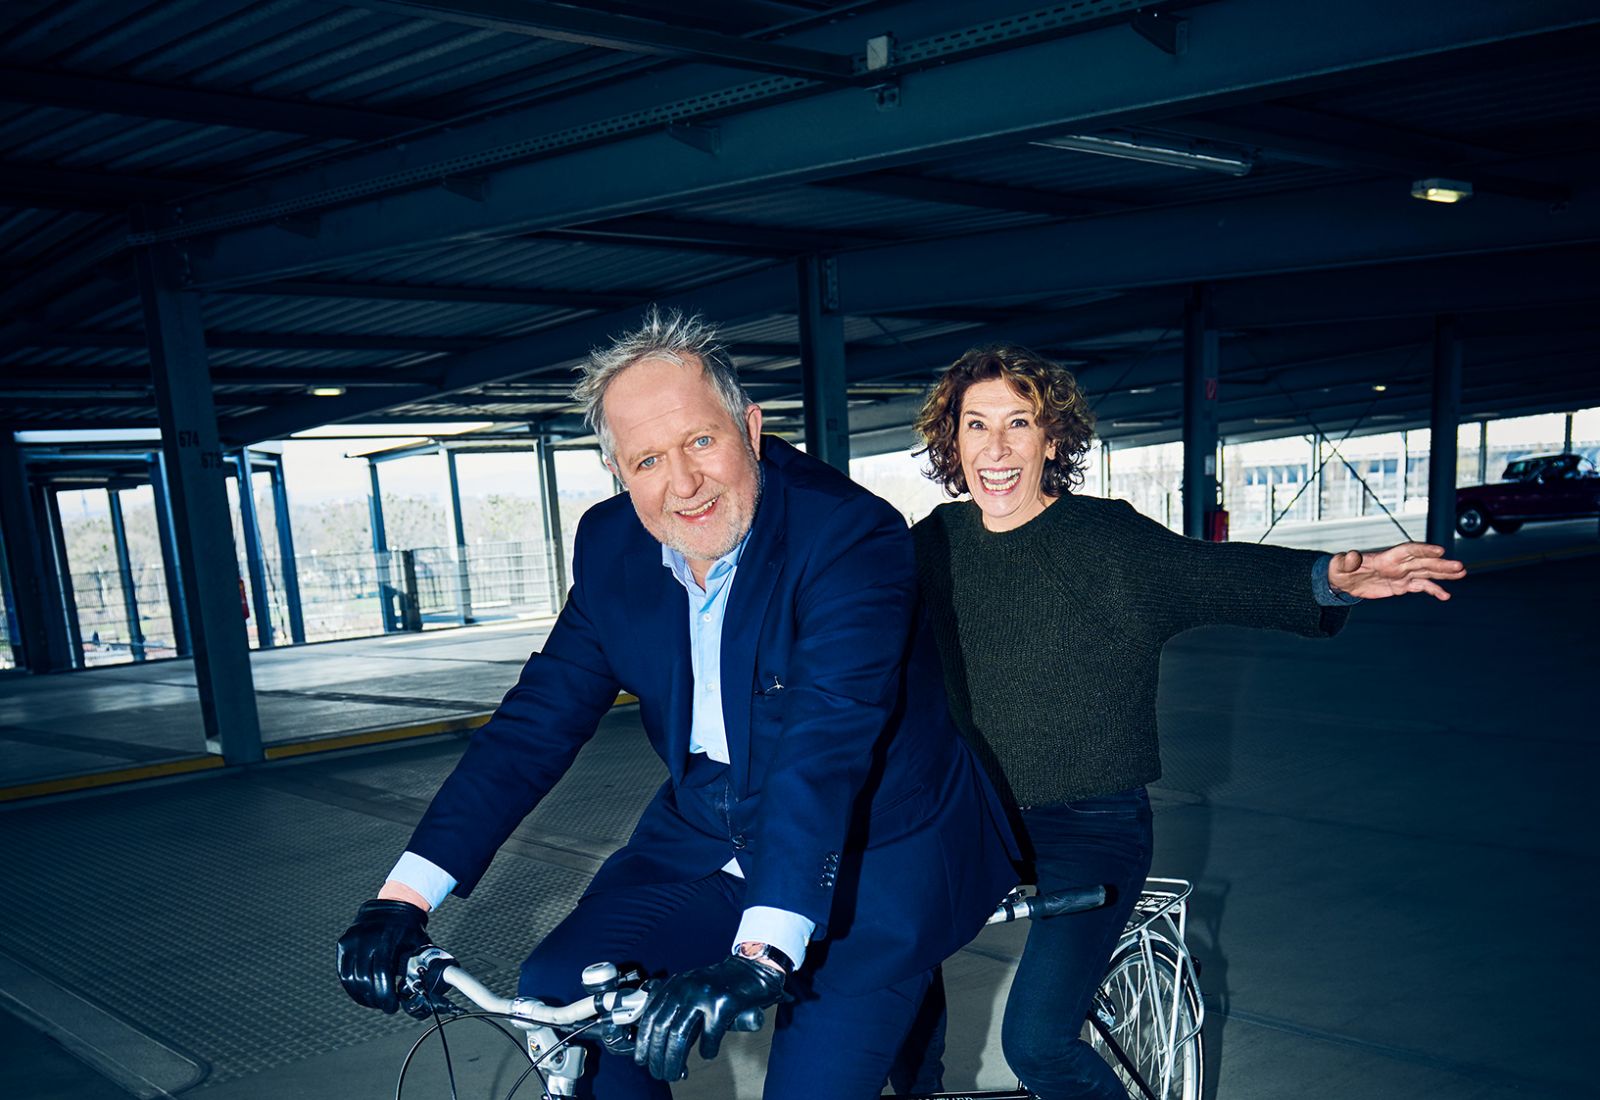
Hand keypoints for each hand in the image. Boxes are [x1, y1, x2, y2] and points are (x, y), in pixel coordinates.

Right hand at [336, 898, 429, 1013]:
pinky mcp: (344, 944)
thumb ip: (418, 965)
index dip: (386, 995)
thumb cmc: (409, 926)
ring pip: (351, 978)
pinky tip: (363, 993)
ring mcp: (352, 940)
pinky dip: (352, 987)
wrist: (394, 903)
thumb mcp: (418, 943)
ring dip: (363, 996)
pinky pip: (343, 972)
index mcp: (386, 937)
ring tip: (375, 1001)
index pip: (382, 973)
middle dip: (376, 998)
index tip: (392, 1005)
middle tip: (386, 1006)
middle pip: (365, 979)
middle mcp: (365, 937)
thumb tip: (424, 988)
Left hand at [633, 954, 786, 1080]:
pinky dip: (707, 1050)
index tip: (641, 1059)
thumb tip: (665, 1052)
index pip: (651, 1015)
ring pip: (680, 1035)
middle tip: (660, 1073)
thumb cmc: (723, 987)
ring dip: (676, 1060)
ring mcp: (704, 994)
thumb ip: (680, 1014)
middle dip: (658, 1056)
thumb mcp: (694, 992)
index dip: (644, 1041)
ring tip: (677, 1073)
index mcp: (676, 985)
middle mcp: (686, 987)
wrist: (754, 968)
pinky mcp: (723, 1003)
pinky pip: (709, 1035)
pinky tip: (708, 1054)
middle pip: (663, 1028)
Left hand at [1327, 543, 1465, 600]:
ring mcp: (1402, 574)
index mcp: (1385, 557)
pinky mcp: (1402, 585)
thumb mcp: (1340, 565)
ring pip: (1427, 573)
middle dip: (1441, 564)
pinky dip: (1434, 590)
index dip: (1423, 550)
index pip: (1408, 551)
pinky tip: (1445, 596)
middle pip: (1423, 562)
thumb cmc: (1340, 569)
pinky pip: (1421, 586)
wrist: (1343, 580)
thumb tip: (1349, 556)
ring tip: (1462, 573)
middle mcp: (1397, 564)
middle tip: (1459, 566)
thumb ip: (1347, 560)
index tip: (1440, 551)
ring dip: (1444, 574)